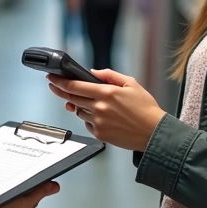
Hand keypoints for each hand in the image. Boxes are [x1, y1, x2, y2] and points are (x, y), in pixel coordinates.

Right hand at [0, 182, 59, 207]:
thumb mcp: (23, 199)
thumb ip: (40, 192)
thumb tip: (55, 187)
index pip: (34, 198)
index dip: (29, 190)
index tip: (25, 188)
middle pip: (23, 204)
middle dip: (18, 198)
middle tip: (9, 193)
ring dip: (9, 207)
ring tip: (0, 203)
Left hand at [47, 70, 166, 151]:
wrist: (153, 133)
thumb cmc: (145, 109)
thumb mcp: (131, 83)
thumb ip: (110, 75)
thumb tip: (93, 73)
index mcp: (106, 93)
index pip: (75, 86)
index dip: (60, 82)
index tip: (52, 78)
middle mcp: (99, 107)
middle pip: (71, 98)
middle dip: (60, 91)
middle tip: (54, 86)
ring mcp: (98, 122)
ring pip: (79, 111)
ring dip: (79, 105)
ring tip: (91, 103)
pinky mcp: (99, 134)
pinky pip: (87, 123)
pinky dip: (89, 118)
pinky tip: (101, 116)